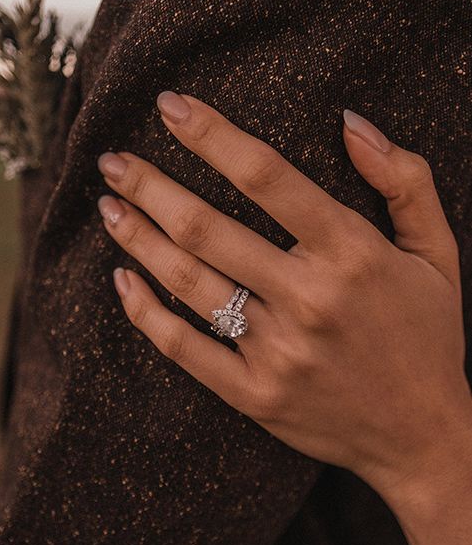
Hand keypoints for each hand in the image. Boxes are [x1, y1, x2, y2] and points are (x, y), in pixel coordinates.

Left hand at [96, 91, 471, 501]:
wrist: (424, 437)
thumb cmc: (428, 337)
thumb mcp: (436, 252)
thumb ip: (404, 180)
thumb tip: (349, 120)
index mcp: (351, 253)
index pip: (265, 176)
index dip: (210, 135)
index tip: (168, 107)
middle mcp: (308, 298)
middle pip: (207, 228)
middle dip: (150, 186)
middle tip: (112, 160)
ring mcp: (277, 352)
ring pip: (188, 282)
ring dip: (138, 239)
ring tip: (108, 207)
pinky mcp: (254, 394)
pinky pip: (185, 348)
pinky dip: (146, 313)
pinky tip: (121, 280)